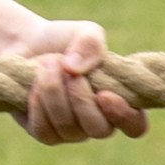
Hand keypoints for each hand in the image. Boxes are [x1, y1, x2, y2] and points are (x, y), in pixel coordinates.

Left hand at [0, 16, 146, 145]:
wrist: (28, 45)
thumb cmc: (66, 41)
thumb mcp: (85, 32)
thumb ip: (91, 43)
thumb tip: (74, 69)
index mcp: (119, 100)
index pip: (136, 125)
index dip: (124, 116)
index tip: (104, 94)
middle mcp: (99, 121)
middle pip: (100, 130)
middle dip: (81, 99)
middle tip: (69, 71)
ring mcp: (72, 131)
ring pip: (69, 129)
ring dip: (56, 93)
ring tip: (48, 63)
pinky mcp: (45, 132)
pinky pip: (45, 131)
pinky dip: (39, 104)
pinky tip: (35, 83)